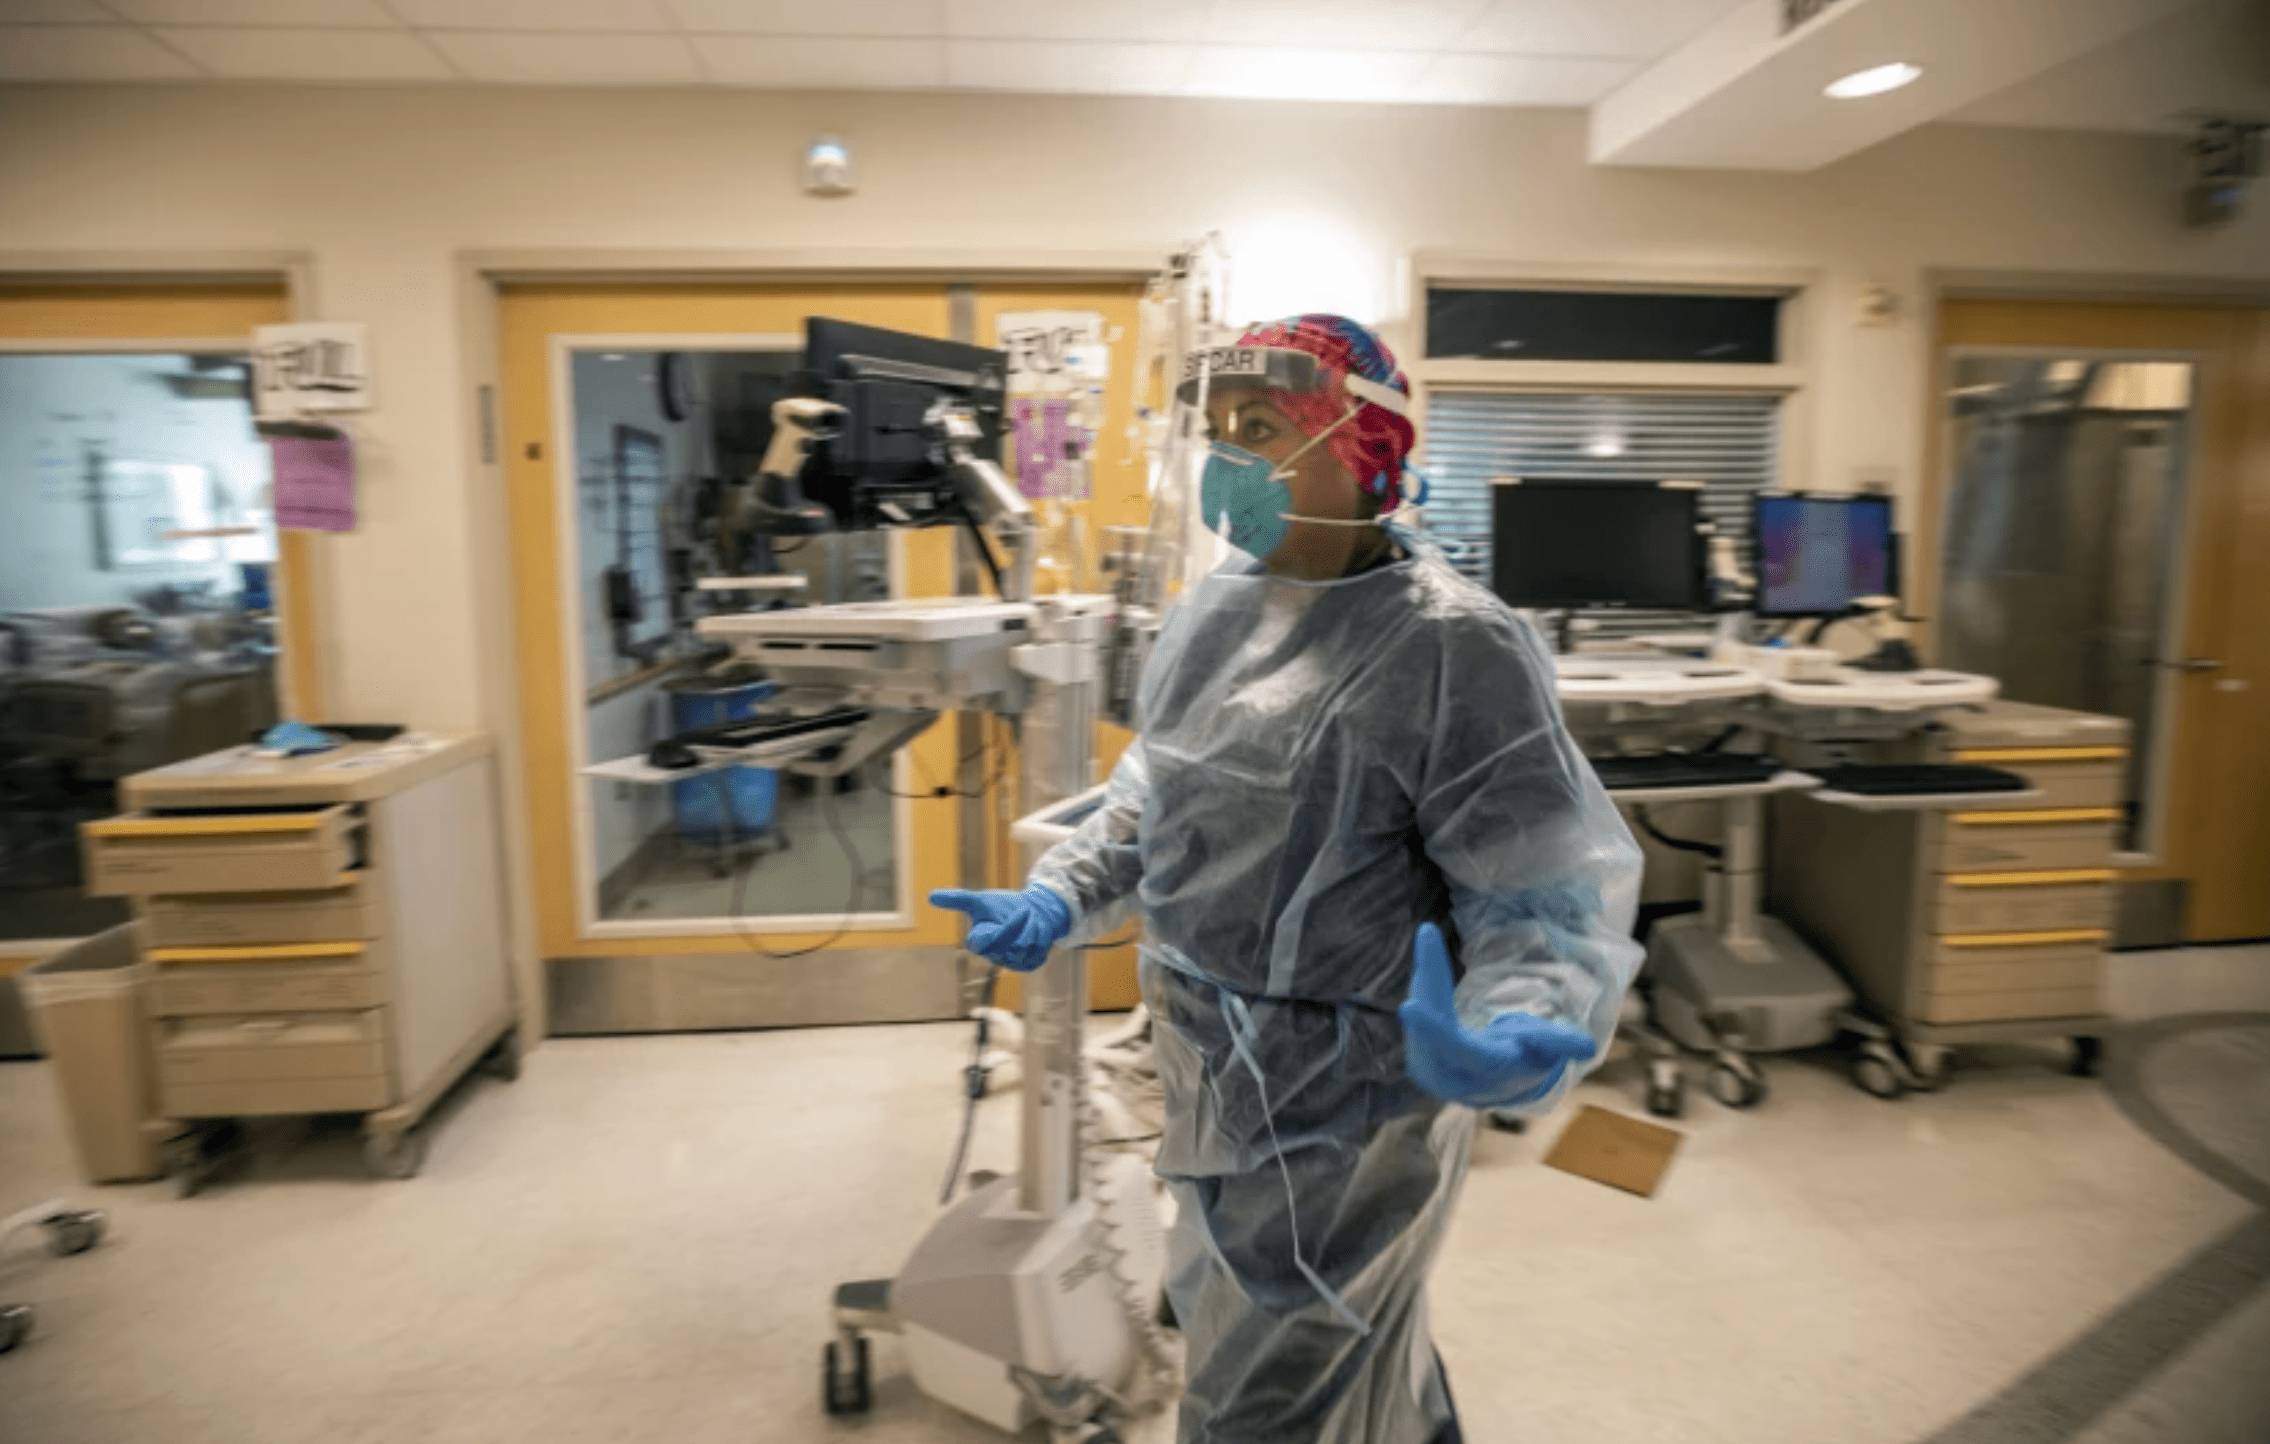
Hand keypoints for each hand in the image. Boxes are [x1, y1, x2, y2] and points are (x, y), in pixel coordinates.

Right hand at [930, 885, 1072, 972]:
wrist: (1033, 910)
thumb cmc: (1002, 906)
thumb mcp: (980, 900)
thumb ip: (957, 900)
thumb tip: (930, 896)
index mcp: (979, 943)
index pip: (979, 944)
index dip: (987, 936)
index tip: (992, 926)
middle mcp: (994, 956)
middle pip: (1007, 943)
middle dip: (1017, 923)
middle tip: (1024, 909)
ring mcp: (1014, 962)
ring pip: (1026, 946)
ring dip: (1033, 927)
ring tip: (1031, 918)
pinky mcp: (1031, 963)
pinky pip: (1040, 951)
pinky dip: (1043, 936)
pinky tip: (1039, 929)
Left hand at [1399, 923, 1598, 1109]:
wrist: (1503, 1083)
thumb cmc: (1529, 1058)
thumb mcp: (1549, 1050)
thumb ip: (1562, 1045)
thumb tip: (1586, 1047)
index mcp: (1488, 1072)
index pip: (1457, 1051)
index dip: (1434, 1030)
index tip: (1407, 1005)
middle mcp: (1453, 1078)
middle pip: (1431, 1031)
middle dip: (1427, 984)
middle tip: (1425, 937)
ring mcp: (1432, 1072)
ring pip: (1419, 1021)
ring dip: (1425, 979)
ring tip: (1430, 941)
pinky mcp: (1419, 1060)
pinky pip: (1414, 1021)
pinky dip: (1422, 987)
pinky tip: (1428, 963)